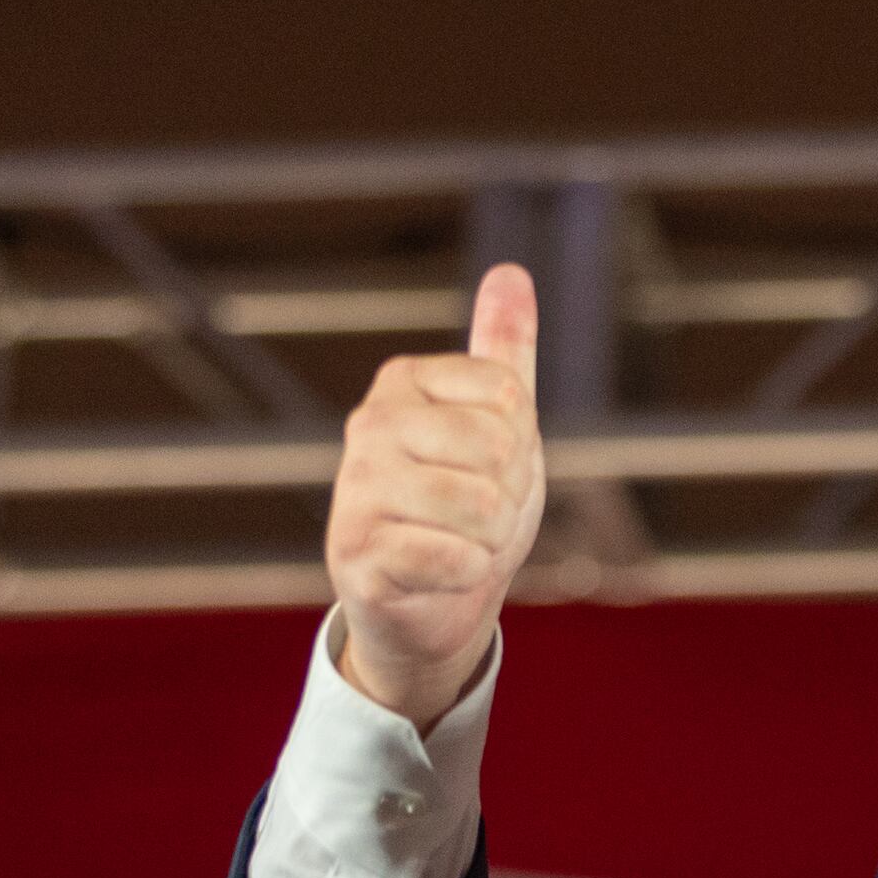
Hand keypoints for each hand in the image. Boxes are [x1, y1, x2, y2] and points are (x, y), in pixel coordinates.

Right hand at [326, 261, 546, 726]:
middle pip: (498, 452)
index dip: (521, 447)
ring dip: (489, 542)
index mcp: (403, 382)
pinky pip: (452, 557)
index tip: (491, 470)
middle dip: (508, 500)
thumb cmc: (464, 510)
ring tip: (457, 545)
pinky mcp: (356, 553)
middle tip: (476, 518)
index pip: (511, 397)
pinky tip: (439, 575)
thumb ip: (503, 353)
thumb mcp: (498, 426)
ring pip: (479, 507)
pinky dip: (465, 575)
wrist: (430, 607)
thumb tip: (511, 271)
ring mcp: (355, 488)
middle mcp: (370, 425)